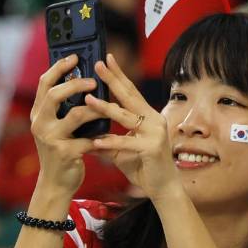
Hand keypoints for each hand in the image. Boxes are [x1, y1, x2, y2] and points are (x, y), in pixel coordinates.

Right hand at [30, 54, 102, 198]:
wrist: (55, 183)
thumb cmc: (61, 151)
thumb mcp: (56, 127)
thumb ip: (63, 108)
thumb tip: (83, 81)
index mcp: (38, 114)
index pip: (44, 83)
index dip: (59, 67)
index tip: (76, 57)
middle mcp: (40, 124)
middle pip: (55, 95)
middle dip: (76, 84)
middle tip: (94, 81)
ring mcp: (51, 138)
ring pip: (75, 115)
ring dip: (96, 108)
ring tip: (108, 105)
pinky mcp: (65, 153)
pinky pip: (88, 138)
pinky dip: (101, 135)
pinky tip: (110, 134)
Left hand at [85, 54, 181, 204]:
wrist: (162, 188)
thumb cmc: (142, 166)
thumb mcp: (121, 149)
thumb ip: (107, 138)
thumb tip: (85, 132)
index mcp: (147, 115)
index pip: (130, 91)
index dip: (118, 75)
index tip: (105, 59)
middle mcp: (154, 119)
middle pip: (130, 96)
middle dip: (113, 79)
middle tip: (98, 64)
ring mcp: (155, 133)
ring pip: (127, 117)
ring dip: (106, 108)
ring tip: (88, 100)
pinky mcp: (152, 149)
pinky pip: (127, 143)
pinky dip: (111, 142)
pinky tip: (96, 141)